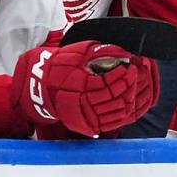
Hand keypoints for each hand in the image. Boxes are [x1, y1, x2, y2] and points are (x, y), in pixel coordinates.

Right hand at [11, 41, 159, 136]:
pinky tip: (126, 102)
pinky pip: (111, 122)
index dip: (121, 76)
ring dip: (127, 99)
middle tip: (134, 76)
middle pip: (112, 97)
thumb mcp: (77, 53)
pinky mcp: (88, 124)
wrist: (42, 85)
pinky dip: (122, 113)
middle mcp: (81, 102)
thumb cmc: (60, 66)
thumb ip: (100, 52)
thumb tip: (123, 53)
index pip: (106, 83)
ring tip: (132, 88)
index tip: (129, 68)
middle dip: (127, 86)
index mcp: (78, 84)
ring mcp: (85, 115)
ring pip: (114, 111)